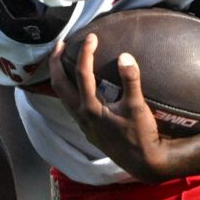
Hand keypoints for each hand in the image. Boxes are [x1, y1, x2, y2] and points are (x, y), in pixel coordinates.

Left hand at [49, 34, 174, 183]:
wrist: (142, 161)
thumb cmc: (141, 135)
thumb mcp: (138, 107)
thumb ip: (131, 80)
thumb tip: (125, 56)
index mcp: (91, 107)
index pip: (82, 73)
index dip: (85, 52)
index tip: (91, 37)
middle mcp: (81, 115)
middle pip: (59, 84)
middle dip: (56, 62)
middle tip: (60, 44)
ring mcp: (82, 123)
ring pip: (62, 95)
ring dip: (60, 76)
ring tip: (64, 60)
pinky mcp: (87, 128)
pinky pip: (70, 104)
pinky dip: (69, 88)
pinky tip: (78, 84)